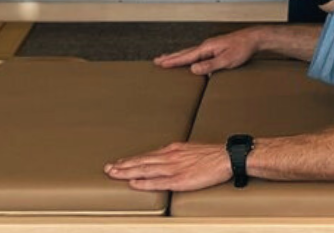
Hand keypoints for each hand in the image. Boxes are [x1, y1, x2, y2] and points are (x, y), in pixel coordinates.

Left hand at [104, 142, 231, 191]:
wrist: (226, 157)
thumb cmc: (211, 155)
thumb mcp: (189, 149)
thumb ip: (176, 154)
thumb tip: (164, 157)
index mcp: (172, 150)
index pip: (146, 156)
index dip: (130, 160)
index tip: (117, 163)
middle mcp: (170, 157)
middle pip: (141, 161)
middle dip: (123, 166)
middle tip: (107, 169)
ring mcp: (174, 168)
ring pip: (145, 170)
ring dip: (128, 172)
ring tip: (114, 174)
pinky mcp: (180, 179)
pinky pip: (158, 181)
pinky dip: (144, 182)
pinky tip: (134, 183)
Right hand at [155, 28, 260, 73]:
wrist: (254, 39)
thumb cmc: (242, 48)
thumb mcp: (226, 60)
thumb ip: (209, 65)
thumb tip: (193, 70)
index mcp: (207, 48)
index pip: (186, 56)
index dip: (173, 61)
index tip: (161, 64)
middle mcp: (206, 46)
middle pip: (185, 53)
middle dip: (171, 57)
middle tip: (157, 61)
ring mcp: (210, 46)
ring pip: (190, 53)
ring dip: (178, 56)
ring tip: (167, 59)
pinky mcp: (215, 49)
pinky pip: (197, 54)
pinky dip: (189, 57)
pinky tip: (189, 61)